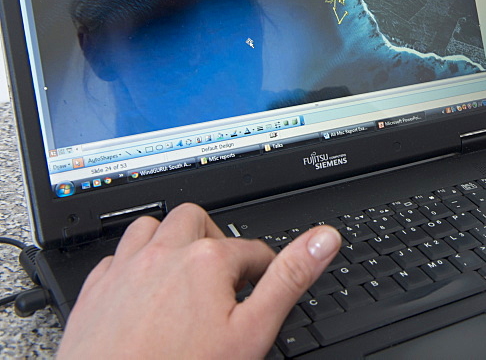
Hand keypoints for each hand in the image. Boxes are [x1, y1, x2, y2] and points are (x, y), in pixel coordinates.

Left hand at [58, 203, 340, 358]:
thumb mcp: (252, 332)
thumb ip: (290, 280)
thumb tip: (324, 239)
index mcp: (206, 260)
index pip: (251, 250)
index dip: (264, 270)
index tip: (263, 290)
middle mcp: (163, 254)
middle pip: (196, 221)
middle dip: (214, 240)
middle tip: (224, 273)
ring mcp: (125, 270)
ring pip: (150, 227)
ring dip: (169, 239)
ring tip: (183, 270)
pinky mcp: (94, 292)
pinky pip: (114, 257)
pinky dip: (132, 263)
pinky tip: (141, 289)